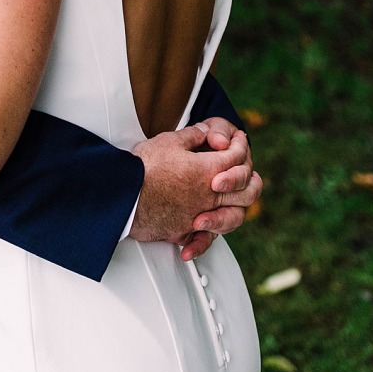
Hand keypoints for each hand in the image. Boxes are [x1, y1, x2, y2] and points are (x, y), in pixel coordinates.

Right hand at [128, 121, 260, 259]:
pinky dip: (207, 238)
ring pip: (234, 217)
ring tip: (234, 201)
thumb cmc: (144, 167)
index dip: (239, 144)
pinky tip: (203, 232)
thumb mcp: (169, 140)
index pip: (237, 156)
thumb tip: (205, 132)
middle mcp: (210, 196)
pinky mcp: (183, 231)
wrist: (123, 195)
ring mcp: (198, 216)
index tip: (237, 138)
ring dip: (238, 207)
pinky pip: (204, 239)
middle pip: (247, 189)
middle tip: (244, 168)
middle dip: (249, 176)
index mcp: (209, 170)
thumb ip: (193, 135)